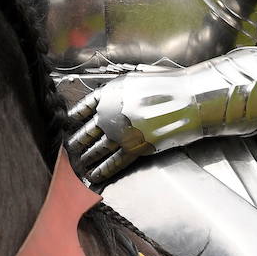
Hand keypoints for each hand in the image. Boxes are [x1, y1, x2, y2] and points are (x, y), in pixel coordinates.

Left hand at [67, 68, 201, 183]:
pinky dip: (103, 170)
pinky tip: (95, 175)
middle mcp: (111, 113)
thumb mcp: (136, 79)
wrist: (189, 99)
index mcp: (110, 93)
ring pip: (98, 148)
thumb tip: (109, 98)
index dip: (74, 118)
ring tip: (79, 165)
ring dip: (87, 158)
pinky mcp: (136, 148)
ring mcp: (122, 132)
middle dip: (77, 142)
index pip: (83, 107)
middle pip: (87, 131)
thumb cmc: (168, 85)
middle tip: (68, 149)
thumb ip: (119, 91)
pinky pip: (115, 162)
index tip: (67, 124)